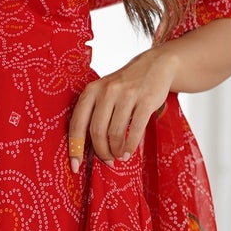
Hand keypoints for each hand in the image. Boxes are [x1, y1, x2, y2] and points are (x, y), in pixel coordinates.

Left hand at [68, 47, 176, 171]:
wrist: (155, 65)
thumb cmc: (125, 84)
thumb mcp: (104, 90)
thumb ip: (94, 112)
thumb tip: (85, 148)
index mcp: (92, 90)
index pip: (77, 123)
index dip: (75, 148)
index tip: (74, 166)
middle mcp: (107, 91)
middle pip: (98, 131)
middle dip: (101, 151)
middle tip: (106, 160)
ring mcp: (127, 95)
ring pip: (116, 133)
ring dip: (116, 150)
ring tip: (118, 156)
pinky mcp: (146, 101)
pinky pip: (135, 130)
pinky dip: (130, 146)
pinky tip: (128, 153)